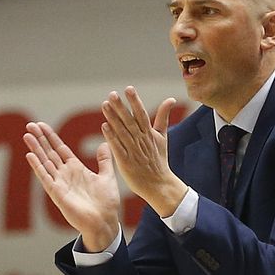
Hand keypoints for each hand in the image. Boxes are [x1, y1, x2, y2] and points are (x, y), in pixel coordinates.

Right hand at [24, 121, 123, 250]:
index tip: (42, 125)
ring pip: (45, 162)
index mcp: (76, 169)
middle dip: (40, 139)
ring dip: (36, 149)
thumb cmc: (106, 203)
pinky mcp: (57, 193)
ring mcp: (60, 183)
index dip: (51, 137)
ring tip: (27, 135)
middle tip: (30, 125)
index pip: (60, 149)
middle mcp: (65, 174)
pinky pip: (45, 178)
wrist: (104, 221)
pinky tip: (30, 155)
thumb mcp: (107, 176)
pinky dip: (38, 166)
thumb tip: (104, 143)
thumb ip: (104, 160)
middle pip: (49, 153)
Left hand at [100, 87, 187, 214]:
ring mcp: (133, 151)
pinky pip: (118, 148)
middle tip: (112, 94)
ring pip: (122, 132)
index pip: (142, 115)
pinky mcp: (126, 162)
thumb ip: (163, 117)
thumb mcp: (163, 137)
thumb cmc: (159, 160)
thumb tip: (170, 99)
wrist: (159, 184)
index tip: (129, 89)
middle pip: (130, 121)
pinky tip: (104, 126)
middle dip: (121, 107)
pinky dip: (112, 137)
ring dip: (113, 119)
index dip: (135, 102)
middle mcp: (141, 141)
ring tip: (105, 105)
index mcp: (150, 134)